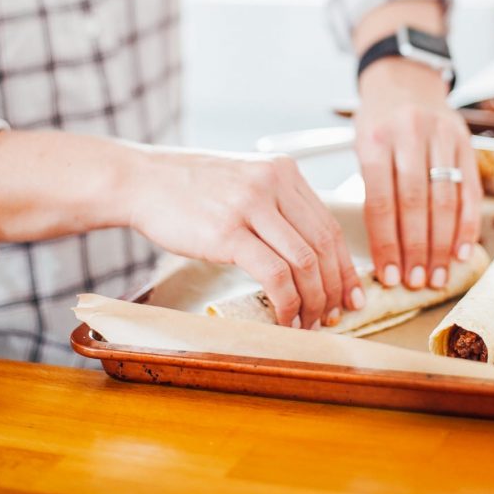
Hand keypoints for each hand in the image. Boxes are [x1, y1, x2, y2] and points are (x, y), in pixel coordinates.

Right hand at [128, 149, 362, 329]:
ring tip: (309, 321)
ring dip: (313, 300)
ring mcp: (251, 206)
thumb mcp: (244, 180)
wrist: (142, 180)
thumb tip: (306, 254)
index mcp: (283, 171)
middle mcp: (274, 183)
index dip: (344, 264)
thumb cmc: (190, 188)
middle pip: (323, 244)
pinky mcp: (228, 232)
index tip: (350, 291)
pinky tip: (284, 318)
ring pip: (305, 262)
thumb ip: (276, 206)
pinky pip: (274, 275)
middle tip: (335, 314)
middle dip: (335, 287)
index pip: (328, 224)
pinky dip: (287, 303)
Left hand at [355, 59, 482, 290]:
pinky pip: (469, 189)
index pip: (381, 200)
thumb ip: (369, 186)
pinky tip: (463, 250)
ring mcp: (441, 135)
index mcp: (375, 138)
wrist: (405, 78)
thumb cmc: (378, 121)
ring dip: (443, 244)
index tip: (389, 275)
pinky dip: (467, 224)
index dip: (386, 242)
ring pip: (445, 198)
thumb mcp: (361, 143)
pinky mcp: (465, 140)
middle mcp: (409, 134)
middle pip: (414, 203)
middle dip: (416, 249)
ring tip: (439, 274)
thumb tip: (380, 249)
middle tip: (417, 282)